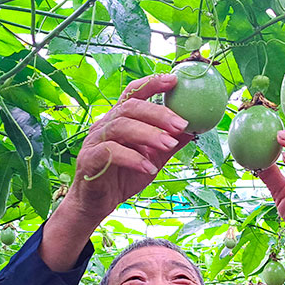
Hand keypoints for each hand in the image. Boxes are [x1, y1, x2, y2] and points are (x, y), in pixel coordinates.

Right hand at [40, 75, 192, 271]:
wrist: (98, 204)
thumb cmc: (124, 177)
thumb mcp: (154, 158)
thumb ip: (170, 142)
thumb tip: (195, 129)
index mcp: (120, 119)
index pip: (133, 93)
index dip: (151, 83)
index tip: (174, 80)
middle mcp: (105, 125)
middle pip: (130, 108)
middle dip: (158, 113)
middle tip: (182, 124)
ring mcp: (95, 141)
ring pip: (120, 127)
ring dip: (148, 134)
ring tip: (169, 146)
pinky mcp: (89, 160)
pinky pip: (110, 152)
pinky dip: (132, 158)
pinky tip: (149, 169)